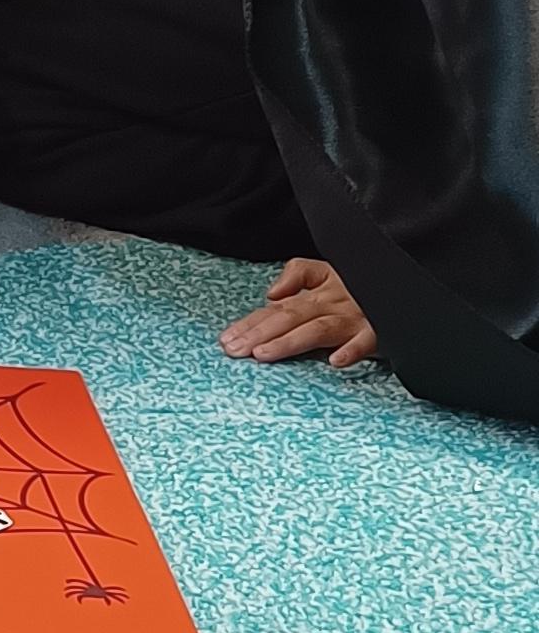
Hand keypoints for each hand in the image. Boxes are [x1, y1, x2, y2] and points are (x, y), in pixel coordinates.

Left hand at [220, 257, 376, 370]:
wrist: (407, 281)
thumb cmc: (365, 283)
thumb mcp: (331, 270)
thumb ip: (299, 274)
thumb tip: (271, 293)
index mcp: (322, 290)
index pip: (279, 307)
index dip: (252, 322)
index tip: (226, 339)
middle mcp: (335, 302)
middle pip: (291, 316)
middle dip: (260, 333)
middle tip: (234, 350)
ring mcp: (358, 317)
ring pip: (319, 329)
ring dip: (291, 342)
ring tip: (264, 354)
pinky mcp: (382, 331)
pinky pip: (368, 341)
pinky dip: (353, 350)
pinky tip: (336, 362)